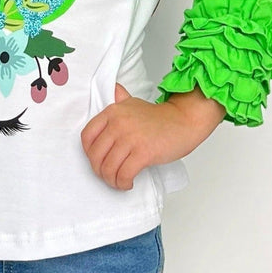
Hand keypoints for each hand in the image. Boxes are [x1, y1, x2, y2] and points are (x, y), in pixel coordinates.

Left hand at [80, 82, 225, 189]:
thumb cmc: (160, 118)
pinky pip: (124, 174)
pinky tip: (128, 183)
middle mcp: (118, 123)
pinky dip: (123, 183)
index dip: (88, 153)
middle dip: (100, 170)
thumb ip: (120, 98)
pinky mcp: (143, 153)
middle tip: (108, 175)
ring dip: (111, 180)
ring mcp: (130, 138)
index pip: (87, 136)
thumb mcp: (134, 103)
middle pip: (96, 155)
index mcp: (112, 112)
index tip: (97, 159)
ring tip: (118, 181)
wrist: (184, 121)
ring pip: (108, 168)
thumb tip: (112, 89)